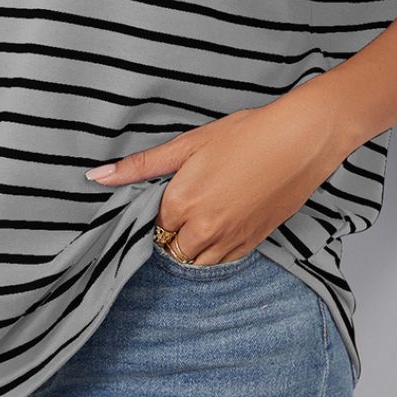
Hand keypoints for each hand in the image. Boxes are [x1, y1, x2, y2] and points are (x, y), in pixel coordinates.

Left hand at [84, 86, 351, 264]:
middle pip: (171, 246)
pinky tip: (224, 220)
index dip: (160, 206)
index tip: (171, 191)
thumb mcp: (188, 144)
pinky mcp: (252, 244)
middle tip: (190, 200)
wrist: (300, 141)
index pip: (152, 223)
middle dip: (174, 229)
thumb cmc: (246, 135)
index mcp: (181, 203)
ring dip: (193, 242)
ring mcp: (230, 241)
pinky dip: (216, 248)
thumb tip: (96, 176)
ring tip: (207, 209)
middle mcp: (203, 230)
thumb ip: (141, 166)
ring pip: (196, 260)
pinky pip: (222, 261)